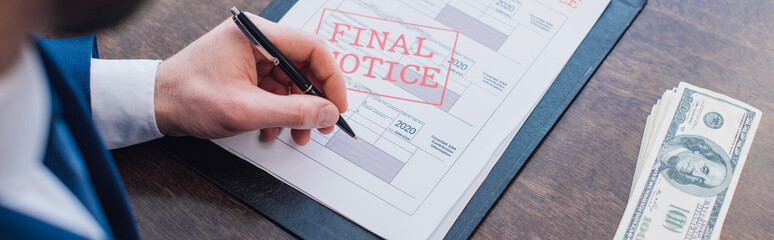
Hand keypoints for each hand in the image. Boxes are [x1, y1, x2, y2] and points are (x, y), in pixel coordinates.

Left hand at [153, 13, 346, 144]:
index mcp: (257, 35)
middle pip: (304, 65)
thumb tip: (326, 113)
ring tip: (297, 134)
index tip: (336, 105)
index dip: (331, 79)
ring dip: (298, 110)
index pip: (312, 48)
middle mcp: (257, 40)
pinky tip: (275, 129)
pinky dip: (281, 110)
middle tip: (321, 125)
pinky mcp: (246, 71)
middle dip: (314, 99)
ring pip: (292, 81)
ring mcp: (251, 55)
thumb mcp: (246, 110)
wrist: (154, 105)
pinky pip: (276, 89)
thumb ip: (293, 112)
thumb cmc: (188, 98)